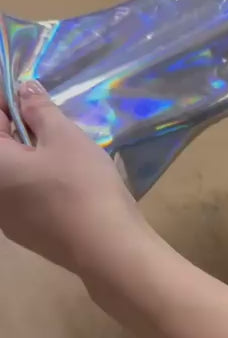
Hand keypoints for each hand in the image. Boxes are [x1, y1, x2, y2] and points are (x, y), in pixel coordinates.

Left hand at [0, 80, 147, 274]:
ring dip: (30, 158)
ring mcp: (6, 219)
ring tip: (65, 154)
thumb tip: (23, 89)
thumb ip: (39, 109)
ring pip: (12, 175)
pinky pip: (24, 197)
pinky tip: (67, 185)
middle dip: (21, 131)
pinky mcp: (25, 235)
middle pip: (1, 150)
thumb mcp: (64, 137)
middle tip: (54, 124)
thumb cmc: (83, 185)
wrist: (107, 248)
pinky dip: (37, 182)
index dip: (11, 102)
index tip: (36, 97)